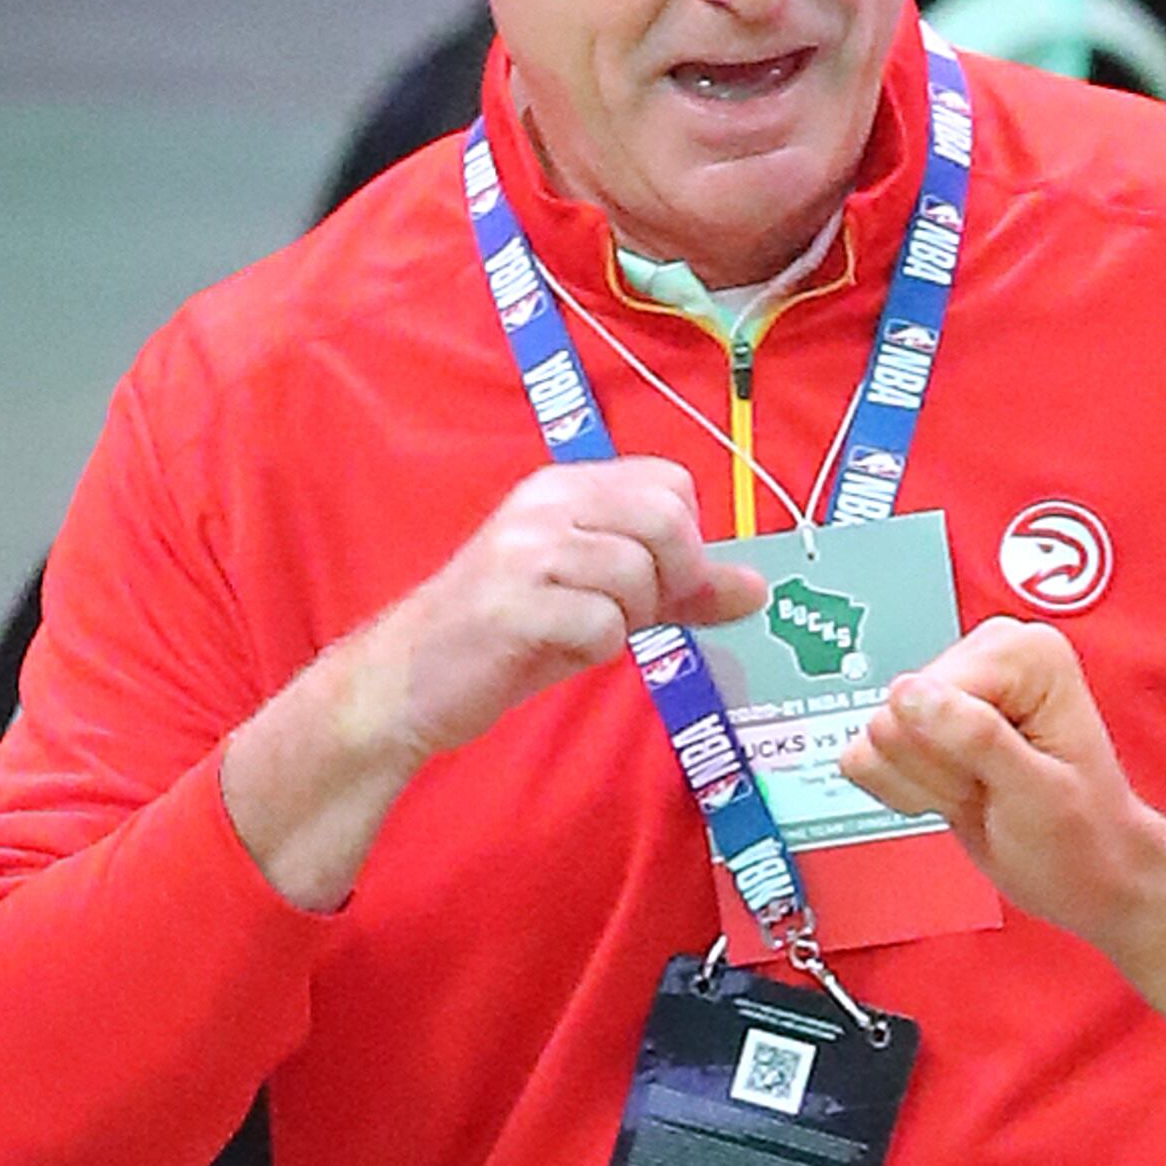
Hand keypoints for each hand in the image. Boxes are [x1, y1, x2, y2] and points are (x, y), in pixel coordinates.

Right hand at [350, 457, 768, 765]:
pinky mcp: (510, 604)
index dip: (685, 542)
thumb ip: (679, 588)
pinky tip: (554, 650)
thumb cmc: (509, 635)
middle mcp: (544, 503)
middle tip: (629, 614)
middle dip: (671, 580)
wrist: (409, 680)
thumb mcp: (599, 599)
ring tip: (578, 632)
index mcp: (565, 486)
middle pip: (668, 519)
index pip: (672, 484)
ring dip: (626, 621)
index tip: (656, 584)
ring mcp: (524, 550)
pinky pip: (602, 625)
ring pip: (638, 575)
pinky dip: (594, 650)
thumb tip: (757, 588)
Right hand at [840, 617, 1165, 953]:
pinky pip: (865, 756)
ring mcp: (949, 690)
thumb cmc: (1084, 839)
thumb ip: (975, 737)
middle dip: (939, 771)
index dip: (954, 755)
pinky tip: (957, 793)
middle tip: (993, 789)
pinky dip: (907, 792)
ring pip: (875, 738)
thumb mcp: (1038, 793)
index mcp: (1022, 653)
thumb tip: (908, 694)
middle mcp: (983, 658)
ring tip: (982, 791)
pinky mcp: (921, 724)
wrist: (1089, 875)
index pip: (925, 694)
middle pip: (894, 714)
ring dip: (926, 785)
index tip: (1001, 777)